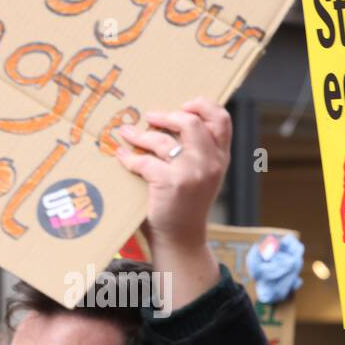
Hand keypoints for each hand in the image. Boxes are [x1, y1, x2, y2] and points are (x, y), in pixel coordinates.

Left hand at [115, 98, 229, 306]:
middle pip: (191, 122)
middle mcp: (211, 164)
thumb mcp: (202, 176)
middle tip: (151, 118)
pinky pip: (144, 161)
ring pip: (163, 139)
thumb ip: (197, 151)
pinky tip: (122, 158)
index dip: (202, 105)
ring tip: (127, 133)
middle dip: (167, 116)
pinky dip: (128, 158)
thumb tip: (167, 118)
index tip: (184, 105)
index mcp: (221, 158)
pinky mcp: (171, 183)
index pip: (222, 120)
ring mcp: (192, 173)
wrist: (182, 239)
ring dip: (140, 135)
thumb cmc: (186, 205)